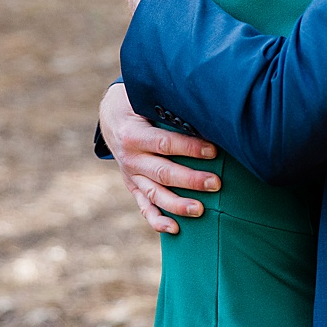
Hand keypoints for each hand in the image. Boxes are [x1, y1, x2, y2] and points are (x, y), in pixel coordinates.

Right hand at [99, 82, 219, 233]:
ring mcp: (130, 174)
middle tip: (215, 184)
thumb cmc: (139, 103)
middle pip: (163, 172)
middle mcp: (130, 157)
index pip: (165, 143)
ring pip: (154, 193)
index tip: (214, 150)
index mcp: (133, 134)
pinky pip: (144, 206)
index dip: (189, 148)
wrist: (111, 117)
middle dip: (190, 179)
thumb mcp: (146, 98)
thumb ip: (168, 106)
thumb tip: (203, 107)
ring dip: (178, 204)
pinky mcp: (132, 186)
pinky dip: (157, 220)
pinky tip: (174, 229)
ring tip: (200, 210)